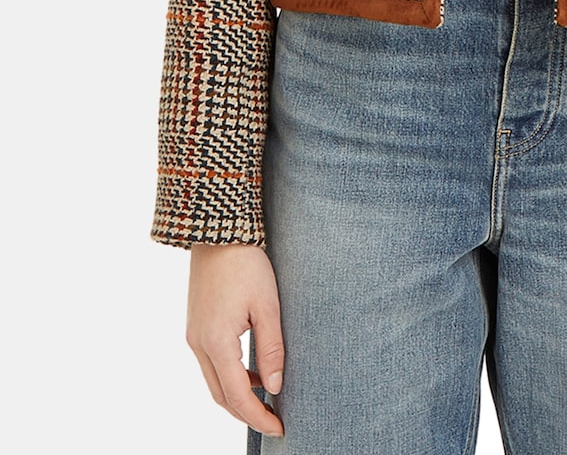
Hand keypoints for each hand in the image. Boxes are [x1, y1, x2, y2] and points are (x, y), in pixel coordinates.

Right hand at [186, 243, 284, 436]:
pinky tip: (251, 373)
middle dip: (246, 413)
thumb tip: (274, 387)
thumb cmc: (247, 264)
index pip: (237, 395)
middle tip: (274, 421)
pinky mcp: (196, 326)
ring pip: (214, 381)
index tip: (279, 428)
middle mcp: (198, 344)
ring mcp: (193, 335)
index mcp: (216, 342)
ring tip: (266, 400)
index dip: (258, 416)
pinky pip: (211, 364)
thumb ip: (271, 349)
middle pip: (220, 395)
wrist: (218, 232)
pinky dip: (230, 377)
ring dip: (237, 396)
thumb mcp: (267, 306)